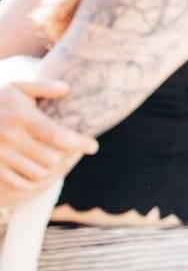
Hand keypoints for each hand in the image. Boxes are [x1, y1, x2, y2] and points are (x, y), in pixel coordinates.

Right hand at [0, 79, 94, 208]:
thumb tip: (67, 88)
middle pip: (51, 158)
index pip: (57, 136)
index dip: (79, 143)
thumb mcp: (16, 88)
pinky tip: (45, 173)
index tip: (93, 146)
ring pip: (39, 174)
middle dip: (68, 157)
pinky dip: (36, 181)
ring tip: (62, 161)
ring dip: (55, 170)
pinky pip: (21, 184)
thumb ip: (42, 87)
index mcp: (20, 118)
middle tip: (77, 152)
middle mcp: (9, 138)